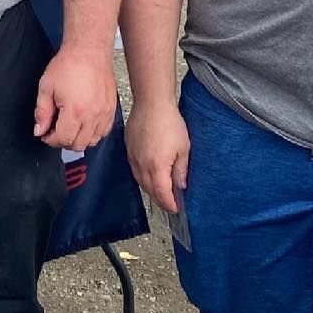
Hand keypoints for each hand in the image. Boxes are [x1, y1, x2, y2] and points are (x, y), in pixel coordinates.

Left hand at [32, 47, 116, 151]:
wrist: (89, 51)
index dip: (51, 140)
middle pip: (78, 145)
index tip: (45, 134)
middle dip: (63, 142)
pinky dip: (93, 133)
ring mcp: (105, 113)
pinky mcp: (112, 109)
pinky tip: (83, 124)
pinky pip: (104, 132)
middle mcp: (93, 115)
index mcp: (75, 111)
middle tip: (55, 132)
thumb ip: (42, 112)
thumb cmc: (68, 65)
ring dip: (79, 139)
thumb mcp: (46, 87)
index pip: (63, 139)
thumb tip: (39, 130)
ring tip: (69, 127)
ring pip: (93, 141)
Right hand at [125, 99, 189, 214]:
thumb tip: (180, 186)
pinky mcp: (128, 149)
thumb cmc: (170, 122)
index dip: (169, 204)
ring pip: (140, 181)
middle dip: (160, 199)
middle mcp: (141, 165)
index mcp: (157, 167)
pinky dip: (142, 177)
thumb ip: (181, 170)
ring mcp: (133, 157)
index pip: (162, 194)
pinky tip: (150, 175)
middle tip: (170, 203)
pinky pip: (134, 169)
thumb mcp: (183, 148)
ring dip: (151, 189)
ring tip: (161, 192)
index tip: (176, 209)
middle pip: (149, 190)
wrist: (151, 103)